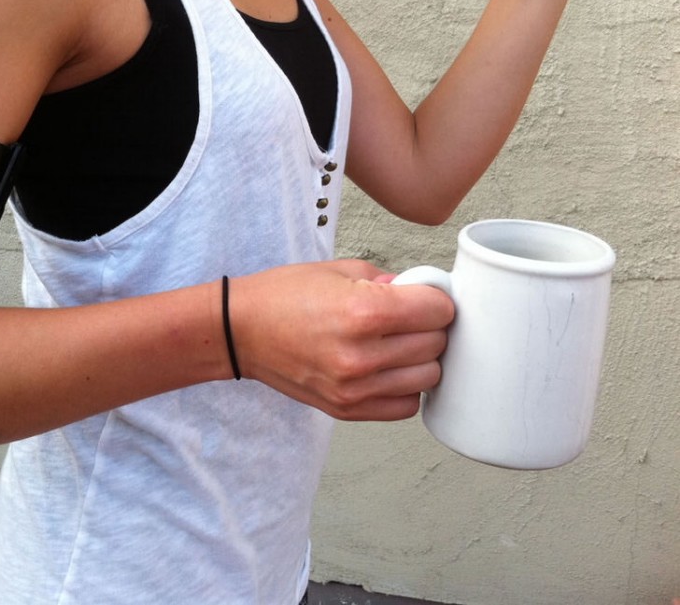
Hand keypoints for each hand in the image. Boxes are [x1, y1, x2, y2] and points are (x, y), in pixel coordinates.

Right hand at [229, 260, 453, 420]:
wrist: (240, 332)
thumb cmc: (283, 296)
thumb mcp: (339, 270)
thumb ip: (389, 282)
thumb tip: (425, 293)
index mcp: (363, 311)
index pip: (439, 311)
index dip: (436, 299)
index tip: (424, 296)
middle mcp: (362, 354)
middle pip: (436, 344)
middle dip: (430, 327)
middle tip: (409, 317)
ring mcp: (355, 387)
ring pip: (428, 378)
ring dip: (420, 359)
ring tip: (398, 344)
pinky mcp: (347, 409)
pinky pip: (405, 407)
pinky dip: (404, 388)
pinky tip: (387, 369)